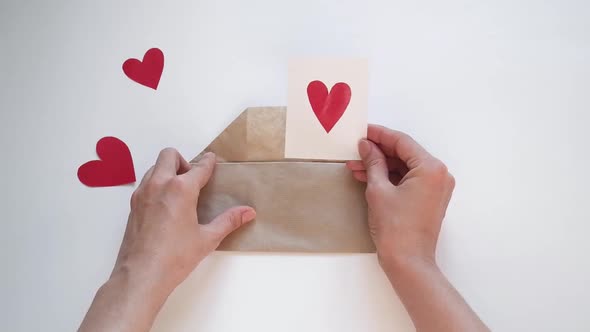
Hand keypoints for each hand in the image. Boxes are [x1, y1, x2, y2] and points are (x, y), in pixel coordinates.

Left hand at [79, 149, 255, 331]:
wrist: (141, 275)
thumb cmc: (175, 257)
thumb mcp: (207, 239)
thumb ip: (228, 221)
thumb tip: (248, 212)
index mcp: (180, 189)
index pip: (198, 168)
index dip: (208, 162)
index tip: (212, 159)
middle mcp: (159, 185)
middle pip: (169, 156)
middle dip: (183, 161)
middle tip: (193, 180)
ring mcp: (142, 194)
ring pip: (154, 167)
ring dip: (168, 171)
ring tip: (180, 191)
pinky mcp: (132, 206)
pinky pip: (146, 183)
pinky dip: (157, 184)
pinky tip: (165, 205)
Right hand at [346, 125, 454, 268]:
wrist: (408, 261)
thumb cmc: (395, 227)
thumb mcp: (378, 189)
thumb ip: (373, 162)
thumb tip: (366, 145)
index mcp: (431, 168)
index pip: (402, 142)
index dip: (380, 135)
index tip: (362, 131)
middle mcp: (439, 174)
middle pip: (405, 154)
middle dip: (378, 152)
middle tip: (355, 150)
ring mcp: (436, 187)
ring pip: (405, 167)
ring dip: (381, 166)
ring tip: (356, 166)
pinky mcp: (430, 199)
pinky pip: (409, 180)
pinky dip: (390, 178)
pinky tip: (368, 177)